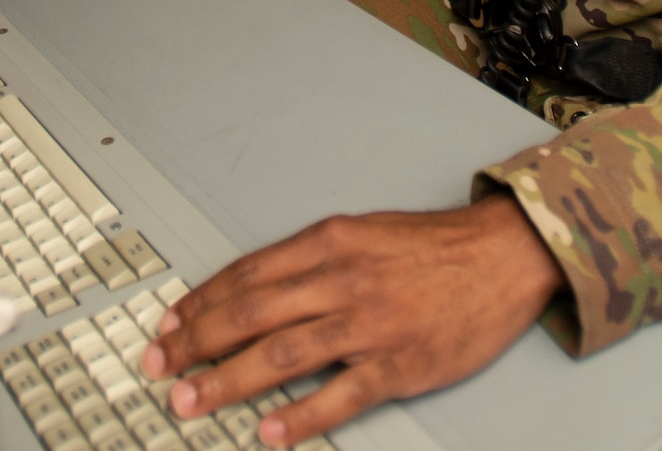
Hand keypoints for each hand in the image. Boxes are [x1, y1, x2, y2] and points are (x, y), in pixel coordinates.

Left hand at [140, 195, 563, 446]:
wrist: (503, 254)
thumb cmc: (433, 247)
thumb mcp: (363, 231)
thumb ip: (310, 259)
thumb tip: (252, 288)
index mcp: (329, 242)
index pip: (247, 274)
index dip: (201, 301)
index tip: (169, 324)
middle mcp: (342, 279)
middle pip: (251, 313)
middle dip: (196, 341)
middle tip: (158, 364)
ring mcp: (370, 323)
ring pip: (283, 353)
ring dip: (228, 380)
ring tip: (190, 400)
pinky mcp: (400, 363)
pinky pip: (341, 395)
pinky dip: (300, 415)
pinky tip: (268, 431)